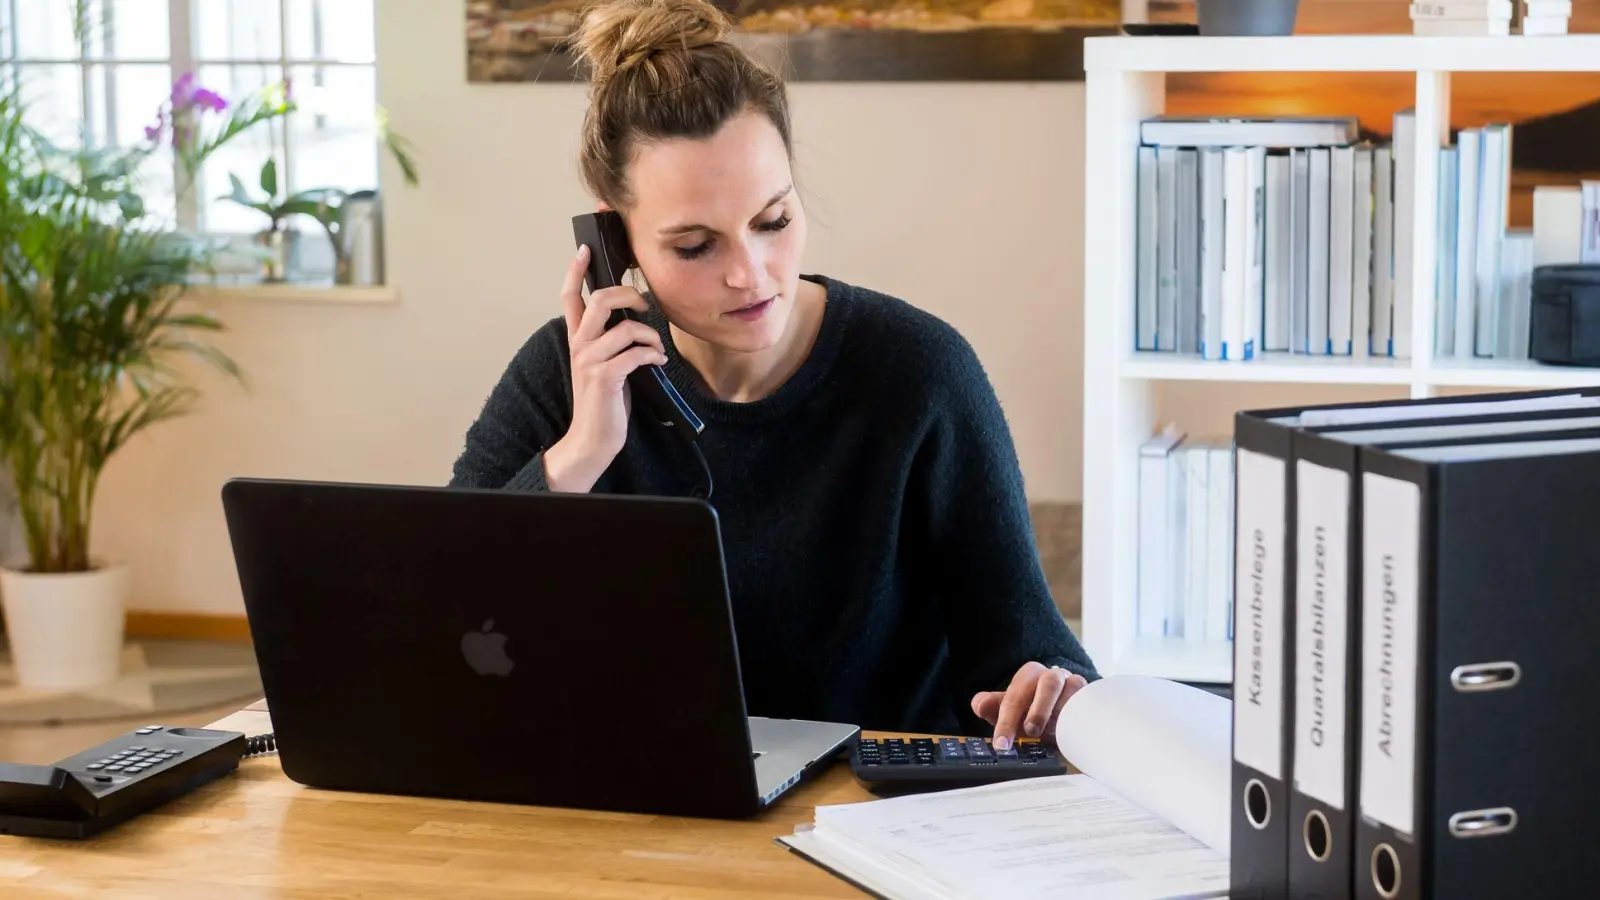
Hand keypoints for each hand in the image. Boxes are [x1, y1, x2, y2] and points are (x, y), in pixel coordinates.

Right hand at [543, 244, 667, 492]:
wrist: (593, 439)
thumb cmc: (604, 401)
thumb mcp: (604, 364)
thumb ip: (610, 341)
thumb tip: (635, 318)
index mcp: (577, 339)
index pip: (569, 297)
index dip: (575, 271)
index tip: (585, 249)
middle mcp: (579, 345)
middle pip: (601, 300)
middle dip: (630, 295)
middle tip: (645, 306)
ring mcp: (590, 361)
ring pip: (625, 328)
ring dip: (650, 335)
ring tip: (656, 348)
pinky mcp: (605, 378)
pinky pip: (636, 353)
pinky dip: (652, 354)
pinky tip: (656, 362)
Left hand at [970, 662, 1088, 749]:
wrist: (1065, 717)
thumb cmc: (1035, 712)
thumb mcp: (1012, 714)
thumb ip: (993, 708)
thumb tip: (979, 704)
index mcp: (1029, 675)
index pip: (1015, 695)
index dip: (1005, 721)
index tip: (1001, 744)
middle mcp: (1053, 675)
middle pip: (1047, 684)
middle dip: (1037, 710)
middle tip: (1029, 732)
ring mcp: (1075, 684)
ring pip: (1073, 687)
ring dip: (1063, 711)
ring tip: (1052, 731)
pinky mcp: (1092, 695)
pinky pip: (1090, 700)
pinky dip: (1080, 714)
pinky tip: (1072, 729)